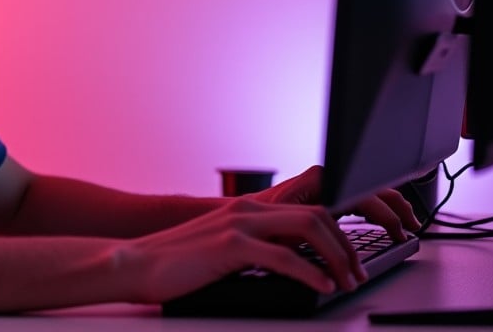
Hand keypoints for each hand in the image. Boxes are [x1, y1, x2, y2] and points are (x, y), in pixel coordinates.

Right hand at [123, 196, 365, 302]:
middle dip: (348, 244)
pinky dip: (311, 272)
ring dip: (338, 255)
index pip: (309, 207)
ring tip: (348, 280)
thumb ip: (256, 248)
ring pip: (309, 227)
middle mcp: (248, 210)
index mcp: (249, 210)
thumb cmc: (176, 264)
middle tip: (357, 273)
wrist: (134, 263)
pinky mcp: (229, 245)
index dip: (340, 229)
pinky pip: (284, 256)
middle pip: (318, 214)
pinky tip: (322, 287)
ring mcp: (239, 224)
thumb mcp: (224, 250)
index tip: (354, 256)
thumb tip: (294, 266)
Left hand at [248, 165, 421, 240]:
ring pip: (372, 193)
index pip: (367, 195)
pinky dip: (380, 211)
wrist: (245, 215)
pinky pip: (363, 199)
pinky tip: (391, 224)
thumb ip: (316, 229)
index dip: (386, 215)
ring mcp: (330, 184)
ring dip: (393, 209)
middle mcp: (328, 177)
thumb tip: (338, 244)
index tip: (402, 229)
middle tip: (412, 229)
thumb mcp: (290, 226)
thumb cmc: (262, 220)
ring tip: (409, 226)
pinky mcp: (329, 194)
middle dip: (397, 210)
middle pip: (375, 190)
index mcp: (322, 180)